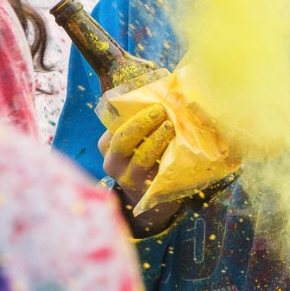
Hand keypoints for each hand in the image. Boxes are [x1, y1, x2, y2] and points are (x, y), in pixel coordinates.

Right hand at [100, 104, 182, 235]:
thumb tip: (163, 89)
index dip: (132, 111)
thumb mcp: (138, 142)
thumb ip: (143, 123)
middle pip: (122, 140)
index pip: (114, 124)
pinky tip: (181, 148)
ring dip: (157, 140)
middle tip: (160, 110)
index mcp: (108, 145)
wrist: (155, 200)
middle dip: (141, 123)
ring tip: (170, 127)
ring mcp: (129, 179)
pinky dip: (170, 158)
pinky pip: (158, 173)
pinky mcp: (147, 192)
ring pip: (141, 158)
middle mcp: (113, 162)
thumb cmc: (148, 159)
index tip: (151, 99)